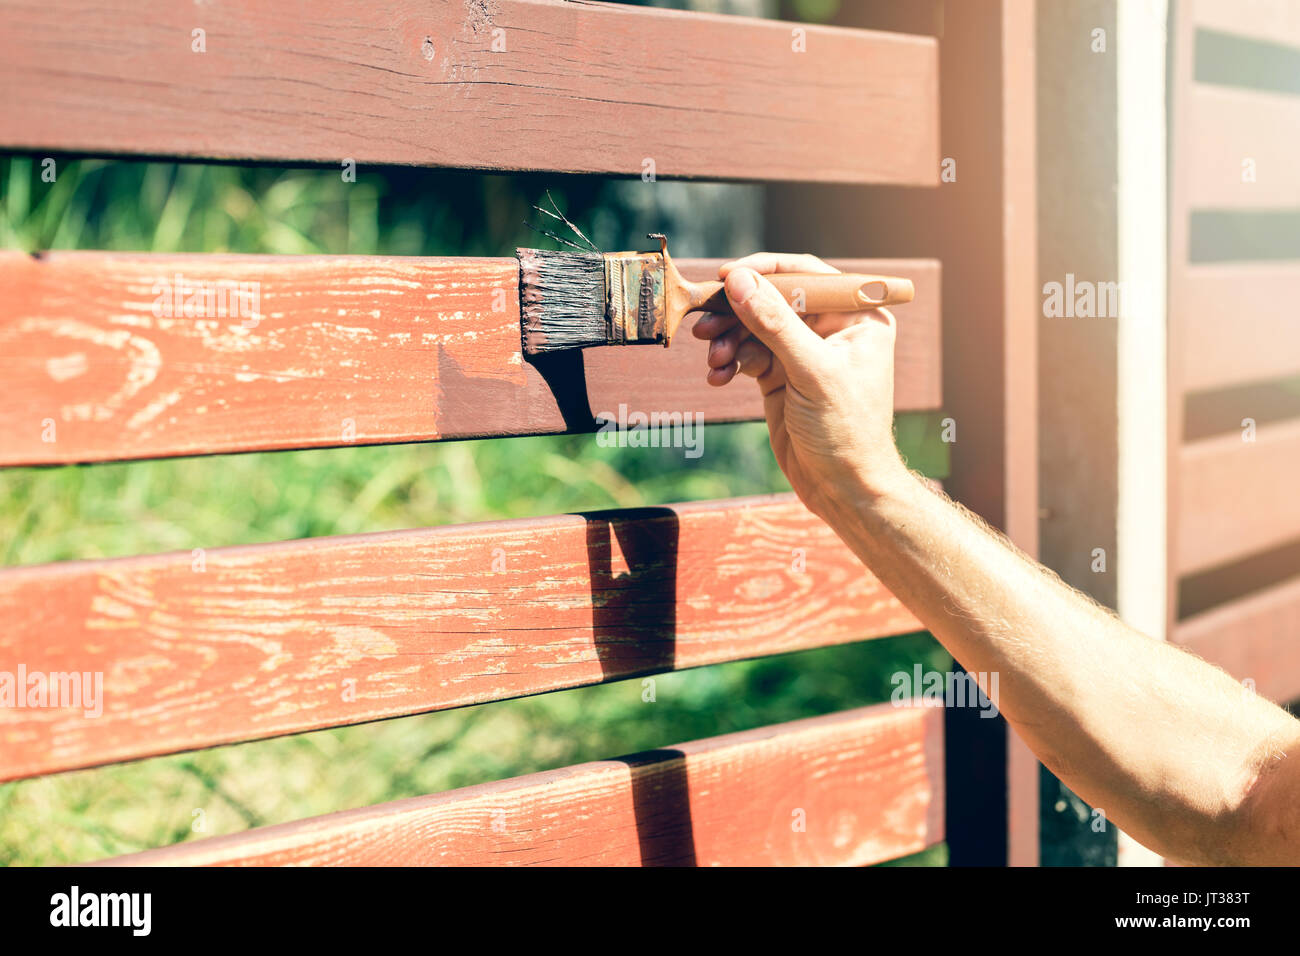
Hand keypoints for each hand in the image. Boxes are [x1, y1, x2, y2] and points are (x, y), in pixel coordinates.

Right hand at [692, 253, 908, 517]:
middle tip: (704, 323)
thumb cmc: (846, 431)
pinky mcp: (781, 377)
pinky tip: (718, 378)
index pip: (806, 275)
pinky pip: (747, 356)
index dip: (764, 271)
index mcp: (856, 317)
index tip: (726, 276)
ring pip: (754, 329)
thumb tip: (739, 281)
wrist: (843, 488)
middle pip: (773, 300)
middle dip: (737, 312)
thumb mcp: (811, 371)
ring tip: (713, 360)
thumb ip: (774, 324)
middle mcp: (831, 329)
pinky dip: (730, 363)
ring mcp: (803, 353)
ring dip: (728, 340)